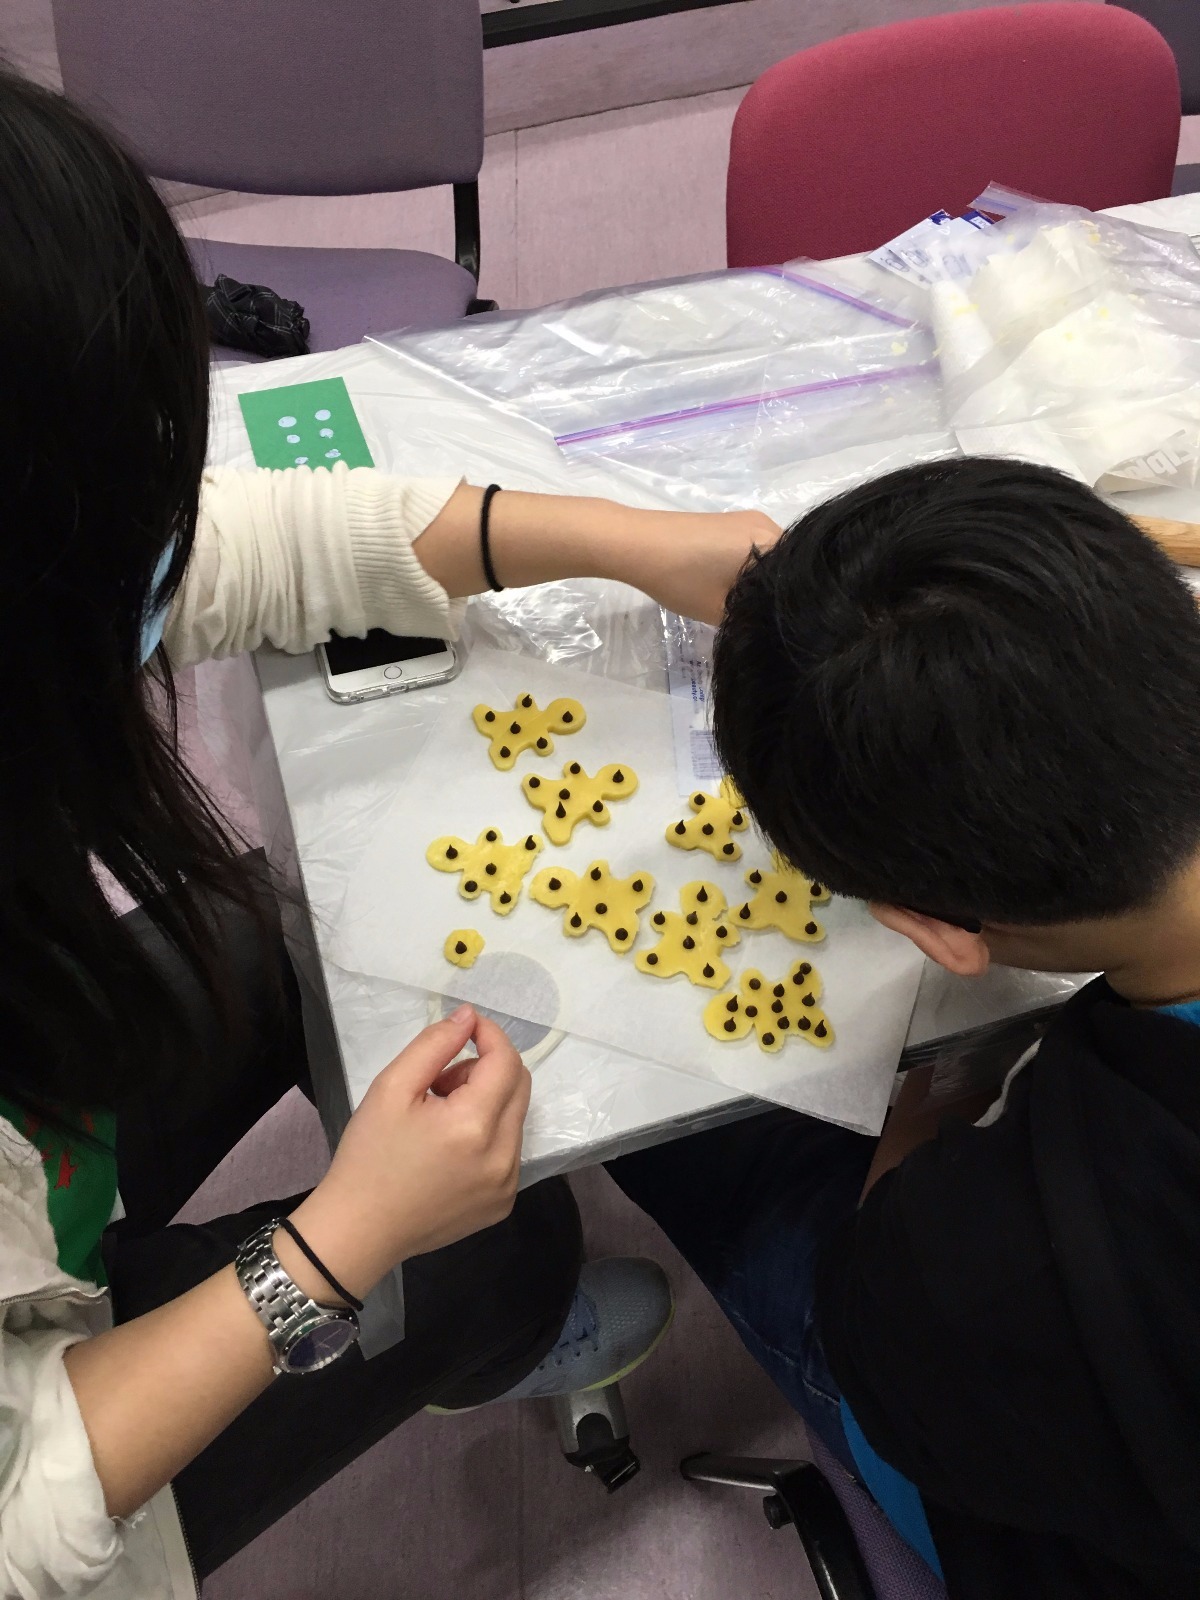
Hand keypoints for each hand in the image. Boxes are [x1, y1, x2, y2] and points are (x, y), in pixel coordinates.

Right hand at [285, 1006, 530, 1300]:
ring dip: (486, 1101)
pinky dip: (487, 1134)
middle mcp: (503, 1157)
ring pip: (515, 1117)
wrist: (358, 1230)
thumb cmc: (369, 1156)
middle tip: (440, 1081)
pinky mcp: (503, 1203)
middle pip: (519, 1085)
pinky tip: (447, 1149)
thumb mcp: (391, 1088)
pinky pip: (509, 1150)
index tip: (464, 1028)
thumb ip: (435, 1044)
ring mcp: (507, 1185)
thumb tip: (469, 1016)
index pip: (506, 1061)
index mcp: (474, 1126)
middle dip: (485, 1068)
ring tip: (438, 1116)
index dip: (489, 1034)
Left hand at [600, 506, 781, 625]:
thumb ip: (751, 618)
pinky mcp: (725, 522)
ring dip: (758, 582)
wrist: (635, 544)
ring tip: (747, 607)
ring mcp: (744, 520)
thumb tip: (767, 626)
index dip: (795, 603)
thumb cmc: (681, 577)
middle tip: (766, 621)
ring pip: (765, 558)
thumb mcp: (720, 611)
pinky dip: (745, 569)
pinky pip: (749, 549)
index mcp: (772, 541)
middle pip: (785, 566)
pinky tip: (731, 588)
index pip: (800, 577)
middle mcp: (766, 524)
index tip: (785, 625)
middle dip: (775, 592)